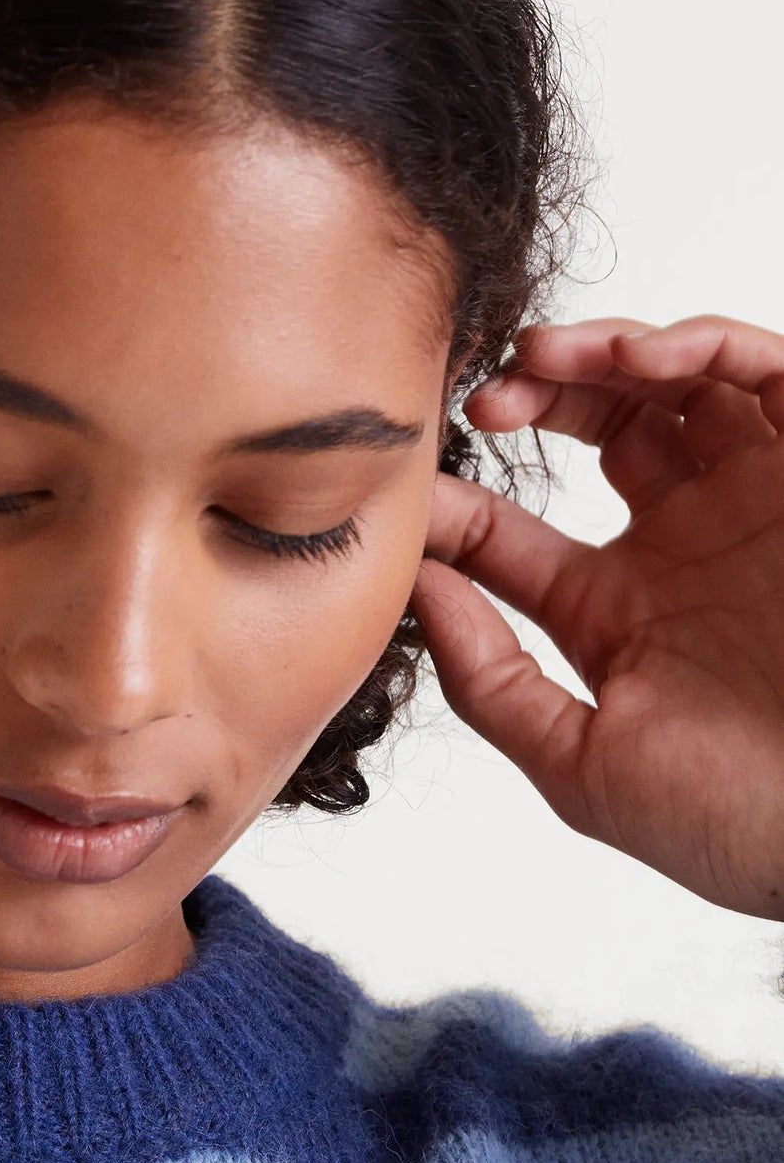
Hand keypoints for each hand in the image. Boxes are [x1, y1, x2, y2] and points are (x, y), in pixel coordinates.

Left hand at [410, 314, 783, 919]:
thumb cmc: (738, 820)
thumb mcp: (582, 763)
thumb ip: (490, 683)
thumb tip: (418, 589)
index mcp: (614, 611)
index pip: (508, 535)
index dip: (452, 505)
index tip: (413, 493)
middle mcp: (680, 544)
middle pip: (590, 430)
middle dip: (530, 399)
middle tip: (483, 403)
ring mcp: (750, 501)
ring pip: (670, 383)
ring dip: (599, 354)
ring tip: (541, 359)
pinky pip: (763, 372)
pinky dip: (699, 343)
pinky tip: (638, 357)